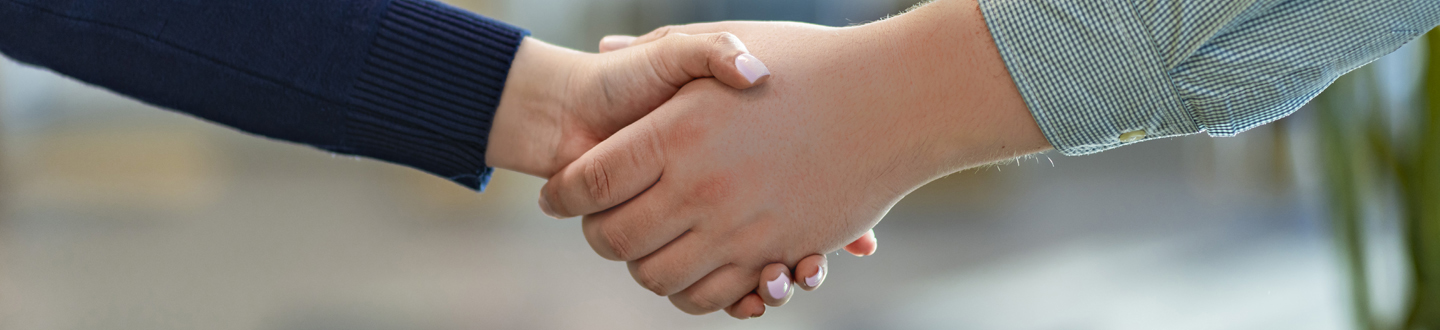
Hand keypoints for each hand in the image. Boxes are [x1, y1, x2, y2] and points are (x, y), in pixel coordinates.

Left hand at [539, 0, 1051, 315]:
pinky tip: (694, 268)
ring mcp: (738, 226)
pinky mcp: (775, 252)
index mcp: (676, 130)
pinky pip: (713, 295)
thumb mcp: (721, 48)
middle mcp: (700, 185)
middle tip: (597, 223)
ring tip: (644, 247)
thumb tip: (606, 52)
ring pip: (656, 276)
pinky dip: (695, 292)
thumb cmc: (807, 63)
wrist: (893, 97)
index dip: (562, 192)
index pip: (587, 182)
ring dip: (641, 267)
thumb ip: (658, 52)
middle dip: (595, 234)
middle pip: (611, 239)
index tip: (555, 195)